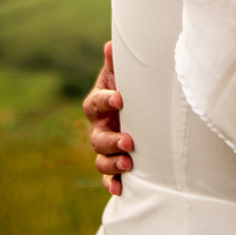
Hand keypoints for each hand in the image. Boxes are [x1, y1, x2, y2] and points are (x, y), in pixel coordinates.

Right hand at [84, 41, 132, 195]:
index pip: (96, 103)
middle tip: (129, 141)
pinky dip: (112, 184)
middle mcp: (99, 128)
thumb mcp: (124, 75)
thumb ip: (117, 63)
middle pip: (97, 138)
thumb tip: (111, 45)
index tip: (121, 98)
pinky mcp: (115, 164)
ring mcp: (106, 148)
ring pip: (101, 160)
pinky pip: (108, 178)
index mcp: (98, 104)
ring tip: (128, 165)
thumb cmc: (130, 90)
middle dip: (112, 141)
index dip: (106, 101)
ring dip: (112, 164)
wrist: (139, 109)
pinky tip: (121, 190)